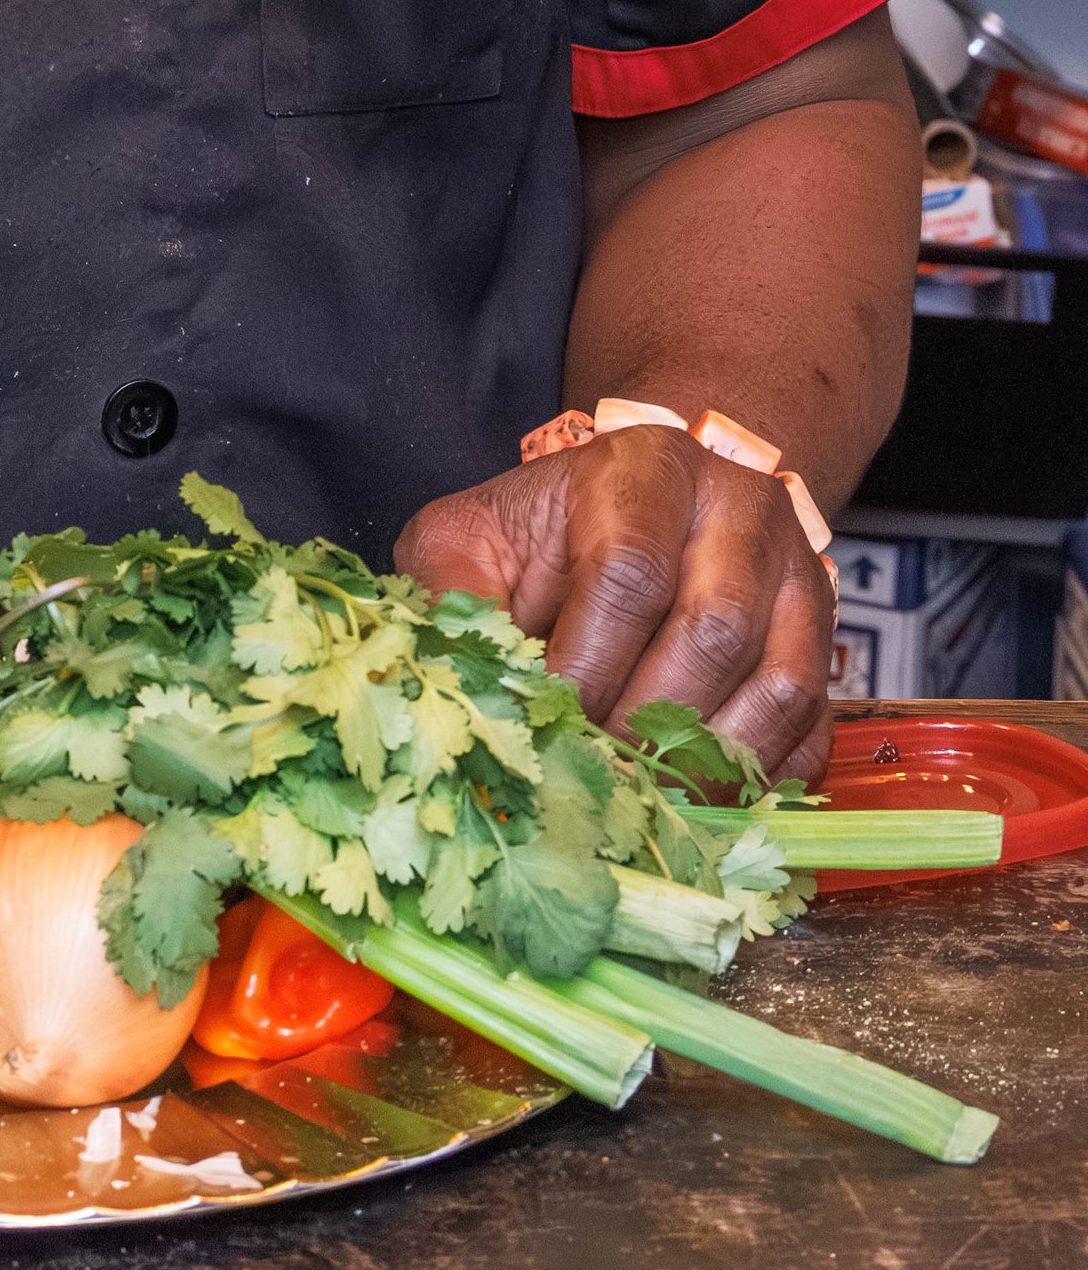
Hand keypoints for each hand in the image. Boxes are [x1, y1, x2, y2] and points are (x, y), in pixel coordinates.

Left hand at [394, 427, 834, 781]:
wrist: (647, 509)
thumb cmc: (546, 535)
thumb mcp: (472, 537)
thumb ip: (448, 590)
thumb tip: (443, 674)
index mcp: (644, 470)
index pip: (630, 570)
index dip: (587, 663)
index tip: (547, 722)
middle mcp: (739, 509)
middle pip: (714, 631)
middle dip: (643, 723)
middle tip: (591, 777)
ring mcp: (798, 576)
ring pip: (778, 685)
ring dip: (703, 760)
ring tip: (639, 799)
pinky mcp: (825, 644)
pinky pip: (813, 728)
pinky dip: (760, 779)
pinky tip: (699, 800)